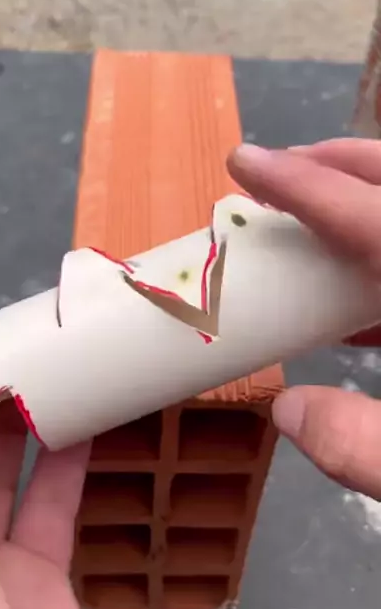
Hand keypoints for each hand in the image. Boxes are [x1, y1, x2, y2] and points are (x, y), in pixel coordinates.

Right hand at [228, 138, 380, 499]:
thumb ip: (363, 447)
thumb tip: (289, 410)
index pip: (372, 217)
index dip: (302, 186)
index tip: (242, 161)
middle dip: (338, 165)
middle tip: (279, 171)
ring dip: (359, 206)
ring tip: (305, 220)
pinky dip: (379, 258)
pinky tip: (353, 301)